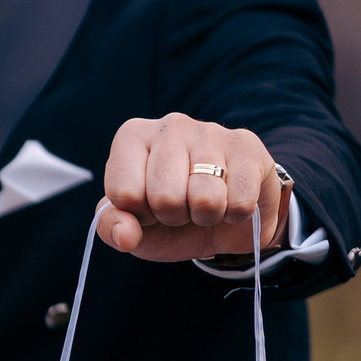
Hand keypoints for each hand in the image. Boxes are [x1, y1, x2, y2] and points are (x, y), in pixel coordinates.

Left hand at [96, 117, 289, 263]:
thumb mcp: (135, 228)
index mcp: (132, 137)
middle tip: (182, 207)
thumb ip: (113, 228)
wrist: (228, 218)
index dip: (140, 214)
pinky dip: (235, 215)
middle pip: (164, 197)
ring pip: (205, 198)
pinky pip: (239, 202)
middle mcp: (170, 125)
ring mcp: (211, 131)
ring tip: (206, 203)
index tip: (150, 207)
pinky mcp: (247, 146)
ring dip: (207, 216)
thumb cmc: (173, 217)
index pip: (123, 192)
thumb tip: (125, 235)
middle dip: (174, 217)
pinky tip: (232, 198)